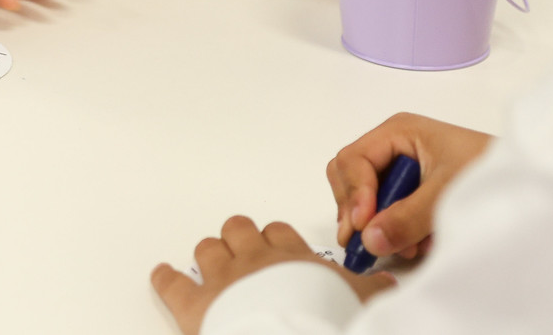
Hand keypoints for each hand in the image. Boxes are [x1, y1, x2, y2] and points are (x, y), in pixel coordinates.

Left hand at [151, 215, 394, 332]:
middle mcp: (256, 260)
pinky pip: (171, 282)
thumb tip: (389, 287)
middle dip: (240, 238)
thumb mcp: (362, 305)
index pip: (281, 232)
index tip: (277, 246)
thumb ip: (373, 293)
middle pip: (239, 229)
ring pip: (208, 248)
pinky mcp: (195, 304)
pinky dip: (165, 277)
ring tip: (212, 263)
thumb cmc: (326, 323)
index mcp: (293, 258)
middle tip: (244, 252)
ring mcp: (223, 279)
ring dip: (210, 255)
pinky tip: (162, 274)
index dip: (276, 239)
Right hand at [327, 113, 493, 262]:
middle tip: (366, 243)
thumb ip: (407, 217)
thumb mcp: (445, 193)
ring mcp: (402, 167)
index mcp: (398, 132)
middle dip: (358, 211)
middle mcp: (394, 146)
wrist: (529, 179)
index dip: (354, 194)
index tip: (363, 227)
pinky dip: (396, 229)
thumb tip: (369, 240)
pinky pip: (388, 209)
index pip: (353, 160)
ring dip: (379, 224)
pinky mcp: (414, 189)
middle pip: (350, 177)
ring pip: (367, 197)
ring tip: (406, 245)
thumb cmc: (487, 171)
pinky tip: (417, 242)